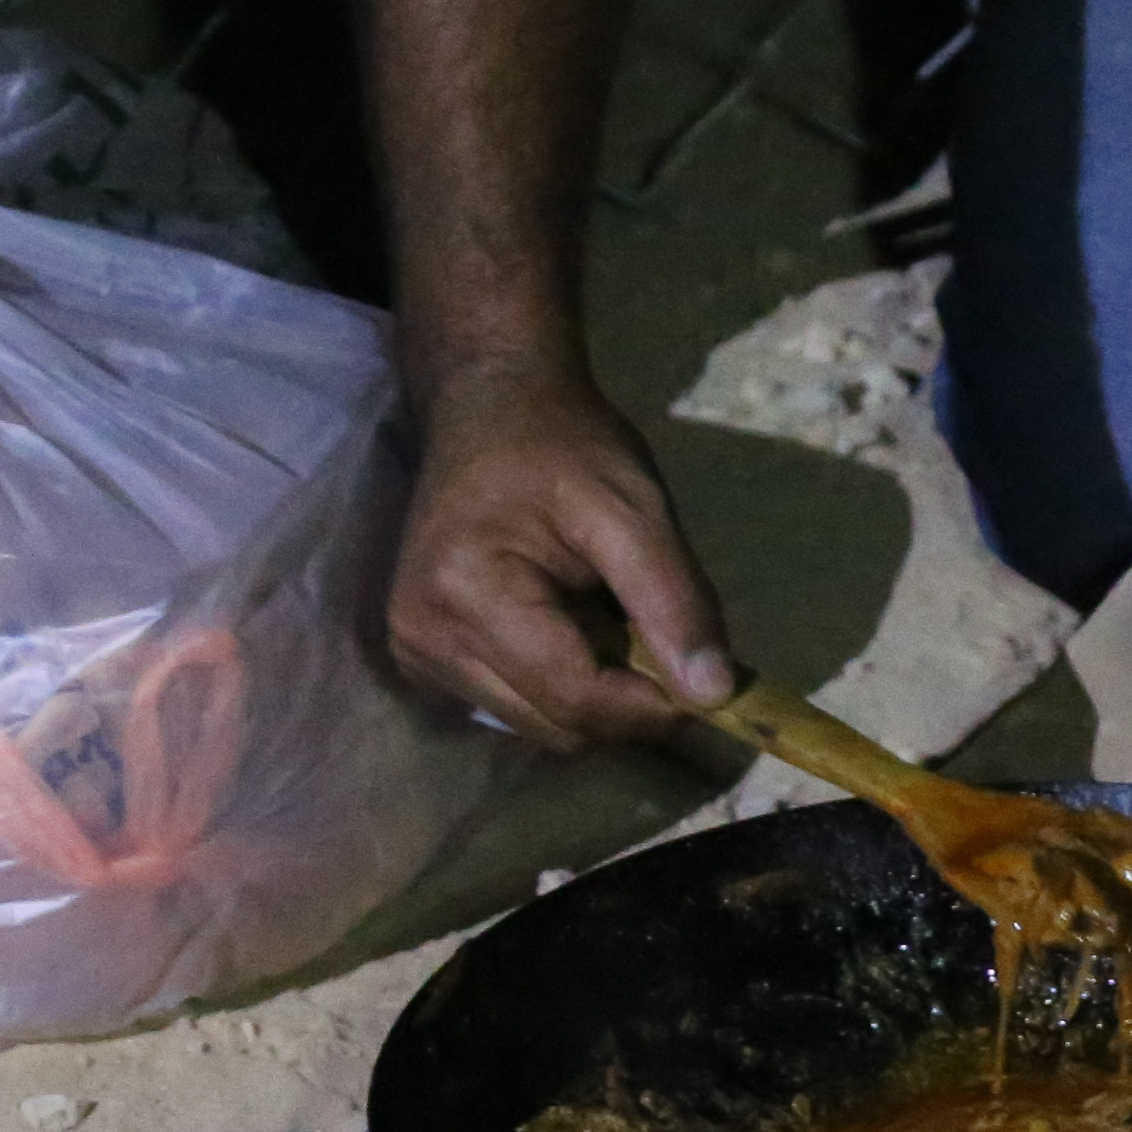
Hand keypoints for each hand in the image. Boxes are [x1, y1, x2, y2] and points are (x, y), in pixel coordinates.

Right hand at [388, 361, 735, 748]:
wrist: (489, 405)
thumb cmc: (563, 444)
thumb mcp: (635, 508)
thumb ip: (674, 601)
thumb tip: (714, 695)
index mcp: (466, 595)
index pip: (578, 699)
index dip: (656, 706)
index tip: (711, 684)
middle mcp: (425, 638)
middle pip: (559, 725)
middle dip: (628, 703)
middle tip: (667, 642)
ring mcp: (417, 652)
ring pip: (541, 726)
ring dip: (597, 696)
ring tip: (611, 621)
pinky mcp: (425, 657)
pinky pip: (518, 706)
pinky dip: (564, 685)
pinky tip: (574, 628)